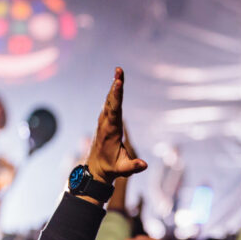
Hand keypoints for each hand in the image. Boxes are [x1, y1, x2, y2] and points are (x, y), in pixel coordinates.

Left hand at [86, 68, 146, 183]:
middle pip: (111, 101)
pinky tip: (116, 84)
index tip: (118, 83)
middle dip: (115, 85)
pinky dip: (113, 93)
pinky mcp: (104, 121)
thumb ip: (133, 166)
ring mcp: (103, 121)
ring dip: (114, 86)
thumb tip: (144, 165)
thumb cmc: (111, 168)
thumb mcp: (123, 169)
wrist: (95, 169)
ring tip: (118, 71)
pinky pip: (109, 104)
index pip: (114, 111)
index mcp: (111, 131)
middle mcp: (105, 123)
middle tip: (119, 70)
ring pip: (109, 100)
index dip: (116, 96)